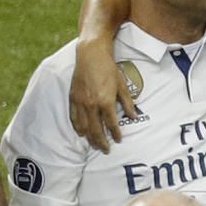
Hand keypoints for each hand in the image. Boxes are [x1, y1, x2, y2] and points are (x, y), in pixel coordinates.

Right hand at [69, 37, 136, 152]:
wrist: (91, 55)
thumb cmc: (109, 69)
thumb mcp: (122, 86)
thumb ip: (127, 103)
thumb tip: (133, 117)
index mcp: (105, 102)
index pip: (111, 124)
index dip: (115, 134)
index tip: (119, 140)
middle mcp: (91, 104)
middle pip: (96, 129)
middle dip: (101, 141)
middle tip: (106, 150)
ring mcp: (80, 102)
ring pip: (83, 126)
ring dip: (89, 137)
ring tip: (95, 144)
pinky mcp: (72, 97)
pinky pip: (73, 117)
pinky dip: (77, 127)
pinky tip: (81, 133)